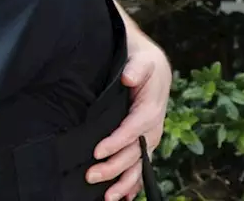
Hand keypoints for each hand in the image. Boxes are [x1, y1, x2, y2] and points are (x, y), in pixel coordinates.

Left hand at [86, 34, 170, 200]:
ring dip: (124, 182)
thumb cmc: (141, 60)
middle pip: (135, 152)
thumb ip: (137, 67)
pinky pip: (140, 166)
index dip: (118, 141)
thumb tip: (129, 78)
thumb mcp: (142, 58)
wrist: (148, 63)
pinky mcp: (142, 142)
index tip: (98, 151)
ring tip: (107, 197)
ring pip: (139, 165)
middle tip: (91, 176)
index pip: (135, 128)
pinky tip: (122, 198)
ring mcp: (148, 137)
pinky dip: (133, 184)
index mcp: (151, 108)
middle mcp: (152, 127)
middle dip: (115, 167)